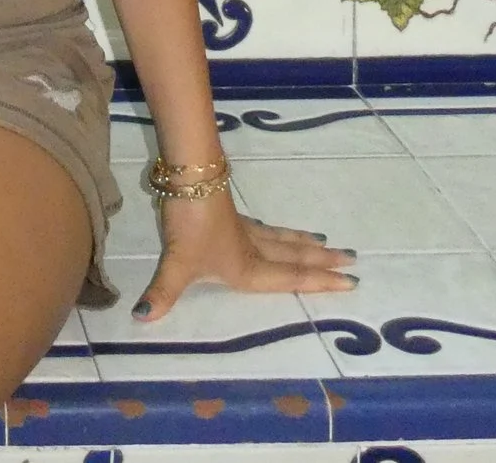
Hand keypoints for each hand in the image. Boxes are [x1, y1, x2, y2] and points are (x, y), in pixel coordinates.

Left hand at [131, 190, 354, 320]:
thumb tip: (142, 318)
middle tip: (353, 261)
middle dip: (323, 262)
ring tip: (327, 244)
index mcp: (247, 266)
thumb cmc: (190, 224)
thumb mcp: (177, 263)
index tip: (350, 281)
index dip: (319, 282)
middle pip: (294, 256)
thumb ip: (163, 292)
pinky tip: (275, 231)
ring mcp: (243, 228)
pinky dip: (279, 232)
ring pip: (282, 239)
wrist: (189, 178)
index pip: (290, 277)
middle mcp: (252, 249)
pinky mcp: (231, 213)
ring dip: (304, 244)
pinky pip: (265, 227)